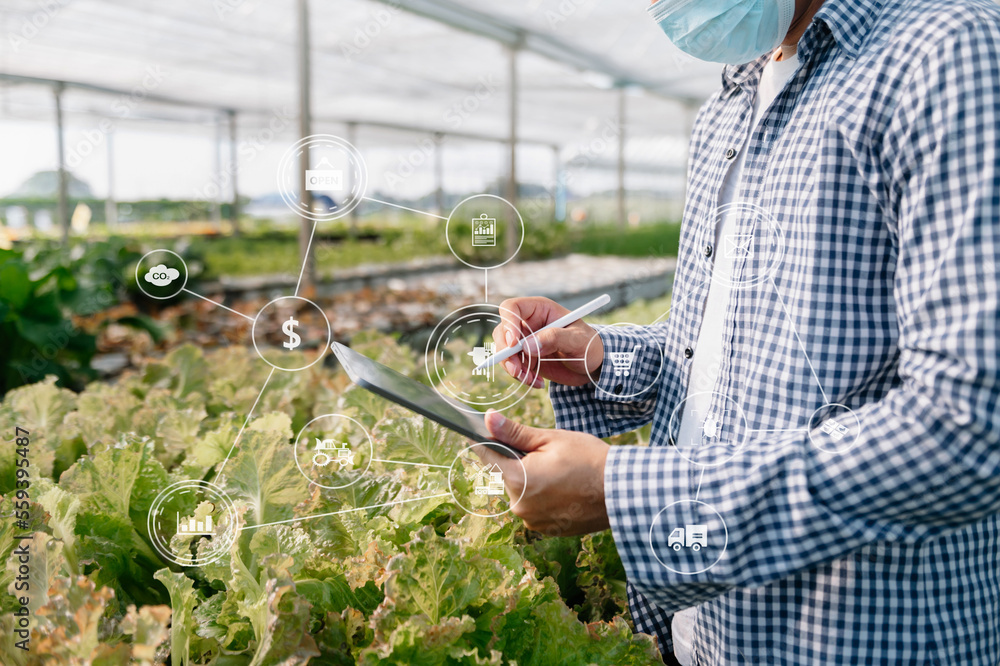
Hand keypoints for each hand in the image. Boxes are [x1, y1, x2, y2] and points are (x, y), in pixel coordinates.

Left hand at [477, 410, 609, 535]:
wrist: (621, 491)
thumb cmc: (588, 459)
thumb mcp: (550, 439)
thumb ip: (514, 432)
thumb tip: (487, 419)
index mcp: (517, 480)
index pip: (487, 457)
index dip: (486, 442)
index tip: (482, 433)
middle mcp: (519, 506)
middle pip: (507, 476)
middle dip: (519, 463)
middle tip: (546, 454)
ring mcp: (533, 522)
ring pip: (522, 493)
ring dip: (532, 482)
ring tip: (560, 472)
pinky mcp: (547, 530)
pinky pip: (536, 508)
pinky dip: (544, 498)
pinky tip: (564, 489)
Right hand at [492, 297, 604, 388]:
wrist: (594, 365)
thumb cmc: (589, 345)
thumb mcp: (577, 339)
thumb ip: (554, 338)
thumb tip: (527, 346)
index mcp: (540, 310)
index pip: (512, 308)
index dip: (508, 323)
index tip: (513, 344)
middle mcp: (529, 324)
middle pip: (502, 332)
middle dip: (506, 353)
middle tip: (517, 370)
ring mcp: (526, 342)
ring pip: (504, 352)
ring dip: (513, 368)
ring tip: (531, 379)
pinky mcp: (527, 359)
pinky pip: (514, 367)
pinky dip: (521, 377)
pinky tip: (538, 383)